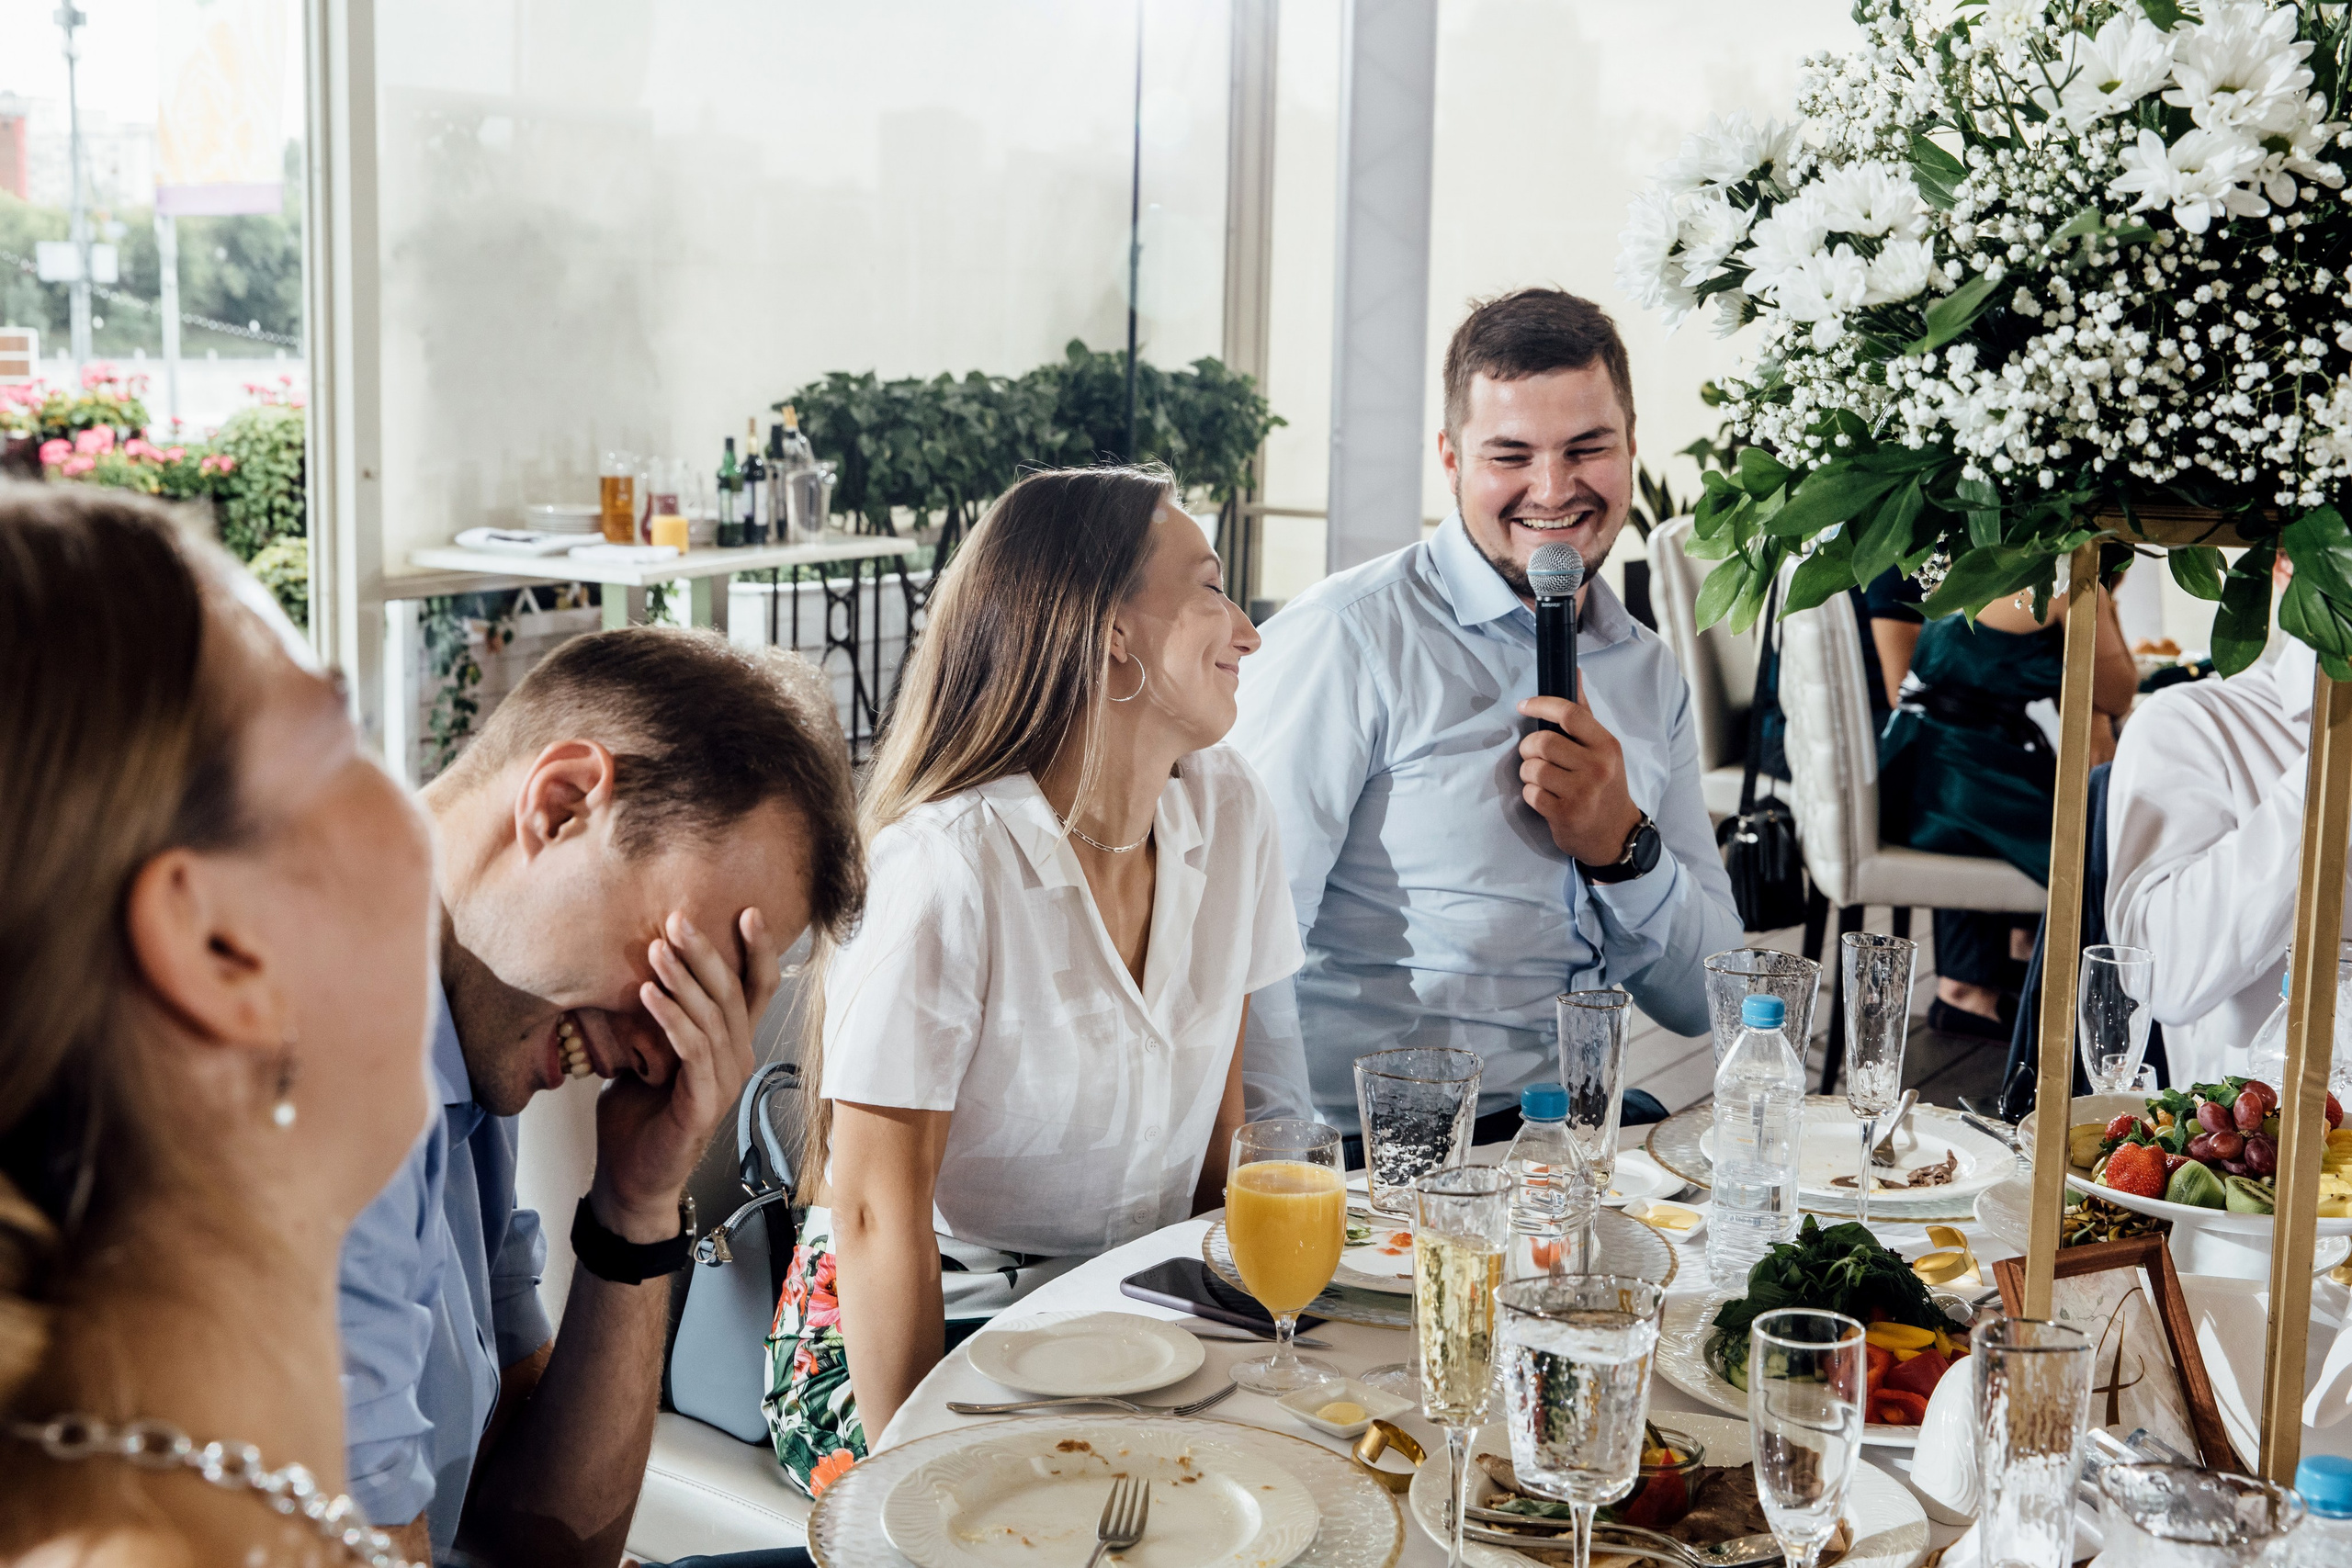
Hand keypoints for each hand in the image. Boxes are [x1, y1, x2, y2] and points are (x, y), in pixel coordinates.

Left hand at [590, 908, 779, 1242]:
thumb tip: (638, 970)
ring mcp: (725, 1083)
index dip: (758, 951)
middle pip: (735, 994)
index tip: (746, 911)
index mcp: (730, 1044)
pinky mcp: (704, 1104)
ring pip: (714, 1018)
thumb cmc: (638, 1117)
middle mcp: (737, 1059)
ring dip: (683, 980)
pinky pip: (693, 1051)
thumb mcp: (648, 1054)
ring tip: (656, 949)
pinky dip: (672, 1018)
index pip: (756, 989)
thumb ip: (657, 1018)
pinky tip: (649, 993)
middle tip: (678, 919)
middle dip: (707, 952)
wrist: (631, 1180)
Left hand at [1516, 692, 1643, 866]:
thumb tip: (1574, 672)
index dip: (1540, 705)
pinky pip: (1530, 794)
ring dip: (1528, 773)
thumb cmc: (1605, 784)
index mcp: (1606, 745)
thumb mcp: (1603, 748)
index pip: (1569, 713)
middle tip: (1533, 754)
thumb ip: (1584, 712)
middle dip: (1528, 747)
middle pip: (1543, 742)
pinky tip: (1545, 798)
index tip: (1524, 706)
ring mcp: (1583, 793)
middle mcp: (1597, 767)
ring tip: (1542, 779)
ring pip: (1533, 769)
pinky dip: (1531, 794)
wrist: (1616, 833)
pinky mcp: (1566, 815)